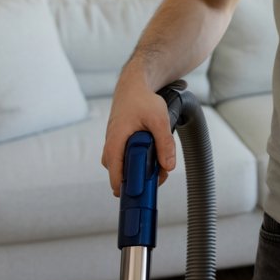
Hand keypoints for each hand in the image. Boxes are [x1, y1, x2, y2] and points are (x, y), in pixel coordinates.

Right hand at [100, 73, 176, 196]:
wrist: (134, 86)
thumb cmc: (143, 100)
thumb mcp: (159, 120)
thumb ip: (165, 143)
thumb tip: (169, 166)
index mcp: (115, 143)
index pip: (115, 176)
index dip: (128, 188)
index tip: (143, 193)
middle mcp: (111, 147)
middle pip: (120, 175)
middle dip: (140, 179)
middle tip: (159, 174)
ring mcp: (114, 146)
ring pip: (125, 167)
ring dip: (142, 169)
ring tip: (161, 165)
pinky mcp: (120, 144)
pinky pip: (127, 158)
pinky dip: (141, 160)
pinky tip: (155, 155)